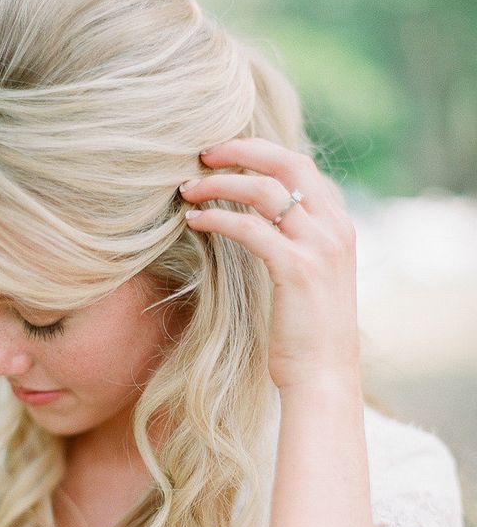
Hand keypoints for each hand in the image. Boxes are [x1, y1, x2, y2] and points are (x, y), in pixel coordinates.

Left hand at [180, 137, 360, 393]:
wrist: (323, 376)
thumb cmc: (307, 335)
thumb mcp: (308, 279)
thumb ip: (294, 245)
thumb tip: (258, 223)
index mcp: (338, 225)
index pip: (300, 166)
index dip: (260, 152)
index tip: (224, 153)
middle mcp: (334, 228)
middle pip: (286, 163)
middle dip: (241, 150)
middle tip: (203, 153)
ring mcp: (318, 247)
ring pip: (263, 190)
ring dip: (219, 184)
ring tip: (188, 189)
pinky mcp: (296, 269)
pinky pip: (250, 228)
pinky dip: (218, 218)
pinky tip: (194, 222)